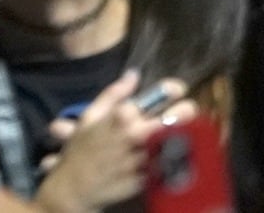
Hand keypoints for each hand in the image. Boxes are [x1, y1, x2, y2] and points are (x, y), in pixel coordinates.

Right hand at [36, 71, 197, 212]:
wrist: (73, 189)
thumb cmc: (81, 149)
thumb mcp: (90, 116)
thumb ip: (114, 94)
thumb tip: (134, 74)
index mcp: (122, 116)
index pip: (158, 96)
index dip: (172, 90)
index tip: (179, 89)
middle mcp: (135, 136)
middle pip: (175, 119)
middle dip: (186, 112)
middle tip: (190, 110)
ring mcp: (142, 159)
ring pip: (176, 142)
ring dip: (184, 134)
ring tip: (189, 131)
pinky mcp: (146, 180)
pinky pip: (169, 167)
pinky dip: (175, 159)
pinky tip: (177, 153)